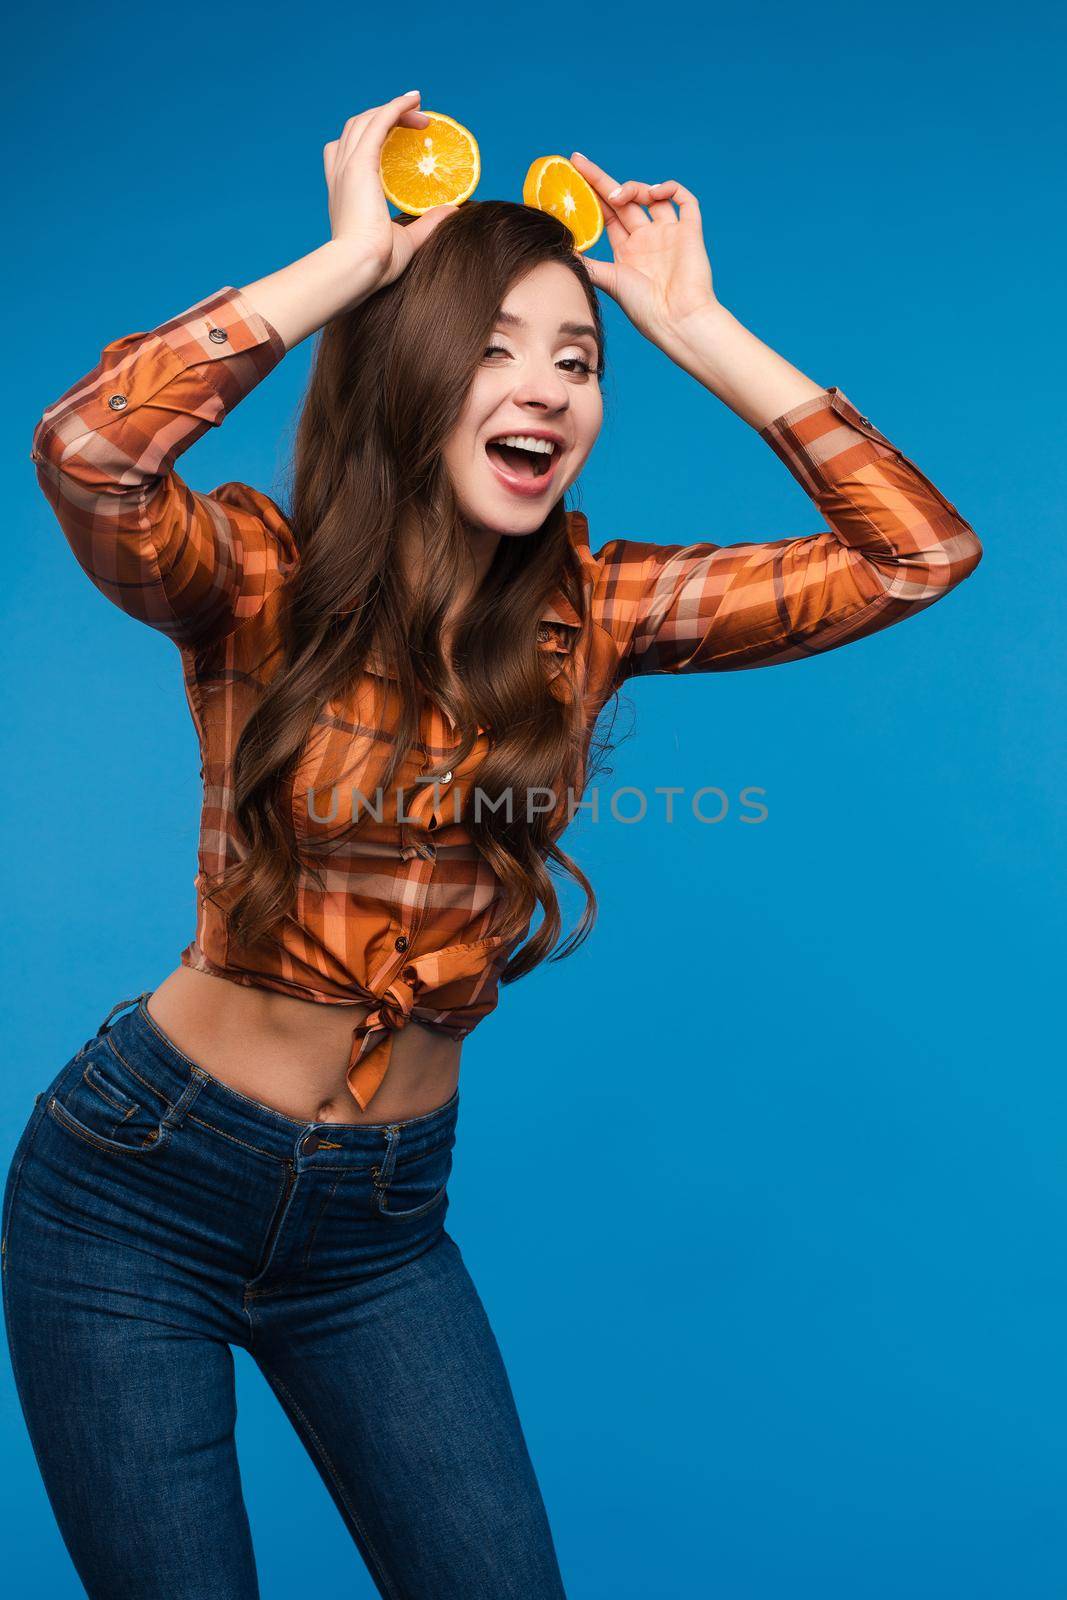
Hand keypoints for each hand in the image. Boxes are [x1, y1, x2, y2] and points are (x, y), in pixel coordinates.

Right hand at [323, 91, 458, 294]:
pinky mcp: (359, 165)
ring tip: (419, 111)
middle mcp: (342, 174)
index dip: (371, 137)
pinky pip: (378, 123)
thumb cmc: (376, 263)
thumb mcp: (407, 239)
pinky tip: (414, 100)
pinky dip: (395, 108)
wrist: (358, 267)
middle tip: (417, 124)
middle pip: (357, 129)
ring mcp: (348, 167)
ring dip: (392, 110)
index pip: (348, 152)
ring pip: (366, 121)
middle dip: (385, 119)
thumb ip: (427, 223)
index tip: (397, 135)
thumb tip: (452, 210)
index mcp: (345, 192)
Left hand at [568, 151, 718, 348]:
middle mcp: (647, 239)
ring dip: (634, 188)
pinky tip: (655, 193)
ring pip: (651, 196)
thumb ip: (588, 263)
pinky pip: (685, 200)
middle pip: (624, 199)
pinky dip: (671, 188)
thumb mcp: (609, 281)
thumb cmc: (644, 308)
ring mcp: (669, 234)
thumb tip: (560, 249)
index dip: (590, 194)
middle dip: (601, 180)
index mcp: (628, 250)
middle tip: (578, 162)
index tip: (572, 175)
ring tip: (621, 196)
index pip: (606, 214)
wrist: (678, 320)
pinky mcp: (690, 231)